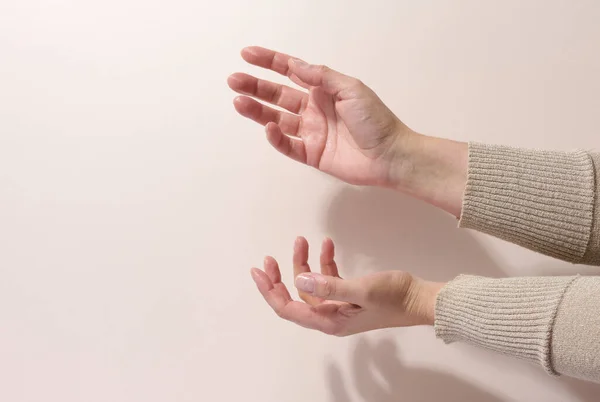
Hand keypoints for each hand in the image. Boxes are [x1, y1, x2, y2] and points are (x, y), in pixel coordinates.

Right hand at [228, 47, 467, 216]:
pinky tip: (268, 127)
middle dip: (255, 86)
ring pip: (277, 119)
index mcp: (324, 90)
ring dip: (258, 111)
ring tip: (238, 102)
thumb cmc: (376, 120)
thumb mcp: (351, 89)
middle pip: (278, 95)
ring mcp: (311, 132)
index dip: (269, 62)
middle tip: (234, 80)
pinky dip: (277, 138)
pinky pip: (288, 145)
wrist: (390, 155)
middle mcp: (314, 109)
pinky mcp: (312, 154)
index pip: (291, 72)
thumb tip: (297, 65)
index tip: (248, 55)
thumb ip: (322, 77)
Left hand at [250, 237, 443, 335]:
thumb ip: (329, 286)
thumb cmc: (394, 297)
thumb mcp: (361, 290)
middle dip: (281, 276)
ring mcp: (340, 306)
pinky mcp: (350, 295)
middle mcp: (330, 316)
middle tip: (269, 258)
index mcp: (329, 320)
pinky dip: (325, 262)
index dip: (269, 291)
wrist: (421, 299)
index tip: (257, 272)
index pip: (288, 308)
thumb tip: (299, 279)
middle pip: (296, 296)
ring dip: (304, 263)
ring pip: (311, 284)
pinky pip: (329, 278)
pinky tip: (328, 243)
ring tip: (302, 239)